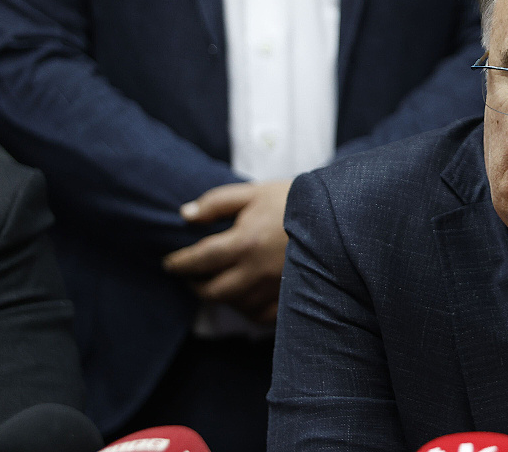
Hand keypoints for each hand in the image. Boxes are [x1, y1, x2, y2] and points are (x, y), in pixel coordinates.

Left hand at [164, 179, 292, 323]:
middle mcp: (257, 271)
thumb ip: (217, 202)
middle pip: (213, 291)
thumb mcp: (254, 192)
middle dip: (195, 286)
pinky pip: (260, 316)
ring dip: (221, 297)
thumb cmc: (294, 201)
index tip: (169, 263)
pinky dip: (247, 309)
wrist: (339, 215)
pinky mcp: (291, 298)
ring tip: (217, 284)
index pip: (200, 260)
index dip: (179, 264)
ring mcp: (275, 289)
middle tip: (190, 277)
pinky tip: (244, 297)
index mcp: (245, 242)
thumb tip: (185, 215)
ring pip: (235, 305)